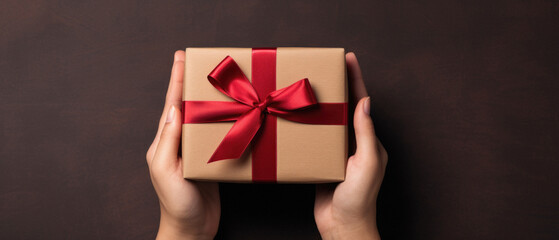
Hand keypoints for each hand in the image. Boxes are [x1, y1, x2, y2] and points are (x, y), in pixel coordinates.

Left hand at [146, 51, 219, 239]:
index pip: (172, 104)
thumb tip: (173, 109)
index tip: (181, 57)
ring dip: (210, 98)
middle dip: (192, 82)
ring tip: (219, 81)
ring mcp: (195, 151)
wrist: (192, 230)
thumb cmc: (175, 204)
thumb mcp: (167, 171)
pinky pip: (216, 135)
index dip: (176, 80)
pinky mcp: (211, 160)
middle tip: (202, 62)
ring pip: (203, 118)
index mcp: (165, 142)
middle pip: (187, 106)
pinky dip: (223, 120)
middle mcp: (180, 143)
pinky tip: (233, 112)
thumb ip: (169, 141)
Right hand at [314, 52, 387, 239]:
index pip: (362, 104)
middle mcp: (353, 144)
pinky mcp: (321, 164)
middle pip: (344, 109)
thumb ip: (365, 135)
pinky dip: (306, 127)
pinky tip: (296, 118)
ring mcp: (336, 154)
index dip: (355, 80)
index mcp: (368, 142)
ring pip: (327, 123)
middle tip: (323, 68)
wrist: (342, 228)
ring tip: (307, 87)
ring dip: (319, 105)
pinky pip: (314, 141)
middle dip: (336, 87)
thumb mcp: (367, 165)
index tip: (348, 59)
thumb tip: (365, 102)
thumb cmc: (360, 200)